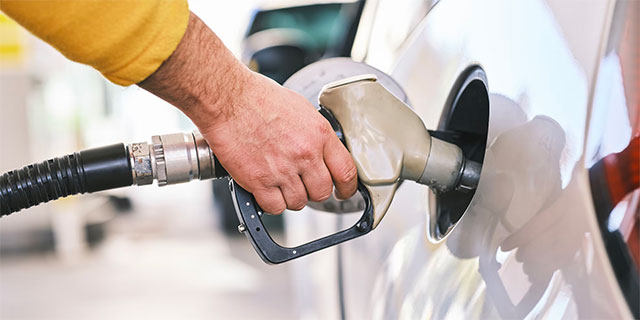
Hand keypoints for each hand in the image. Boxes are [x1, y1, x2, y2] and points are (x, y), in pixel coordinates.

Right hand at [202, 71, 356, 212]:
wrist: (228, 99)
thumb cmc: (258, 98)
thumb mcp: (300, 109)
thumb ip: (315, 134)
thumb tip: (322, 151)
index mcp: (319, 134)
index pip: (346, 172)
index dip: (347, 188)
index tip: (343, 192)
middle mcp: (305, 154)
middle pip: (322, 192)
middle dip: (313, 191)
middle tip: (302, 184)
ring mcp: (282, 170)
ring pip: (298, 203)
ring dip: (290, 197)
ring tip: (278, 182)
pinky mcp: (259, 181)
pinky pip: (274, 207)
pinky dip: (270, 203)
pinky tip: (265, 189)